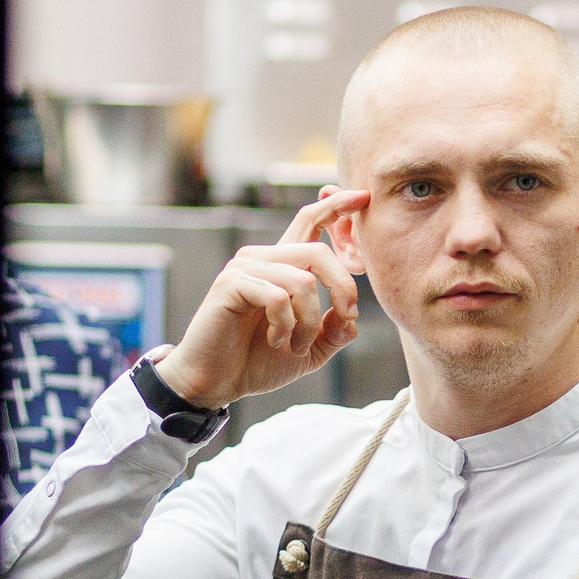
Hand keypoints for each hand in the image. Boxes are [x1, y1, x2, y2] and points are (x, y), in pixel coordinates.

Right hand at [154, 187, 367, 407]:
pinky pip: (279, 297)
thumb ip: (334, 332)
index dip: (337, 207)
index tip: (363, 196)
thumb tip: (351, 317)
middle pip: (318, 251)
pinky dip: (286, 325)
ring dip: (310, 322)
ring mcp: (245, 268)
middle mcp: (263, 258)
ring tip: (296, 345)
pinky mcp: (231, 284)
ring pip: (303, 280)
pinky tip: (275, 340)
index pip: (310, 222)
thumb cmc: (256, 363)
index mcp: (282, 266)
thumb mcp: (309, 350)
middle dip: (342, 288)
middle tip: (346, 317)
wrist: (216, 382)